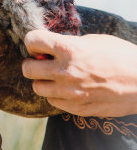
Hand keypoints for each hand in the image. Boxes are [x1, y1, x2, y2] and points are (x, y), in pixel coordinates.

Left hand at [22, 30, 136, 116]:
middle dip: (32, 63)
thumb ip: (69, 43)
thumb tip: (50, 47)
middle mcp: (66, 72)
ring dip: (43, 80)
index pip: (32, 40)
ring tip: (55, 76)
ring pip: (37, 88)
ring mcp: (71, 93)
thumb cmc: (121, 55)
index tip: (37, 44)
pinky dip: (56, 95)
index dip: (32, 41)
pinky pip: (53, 102)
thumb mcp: (94, 40)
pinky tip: (67, 88)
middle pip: (28, 69)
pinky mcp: (79, 109)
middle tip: (42, 61)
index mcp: (69, 49)